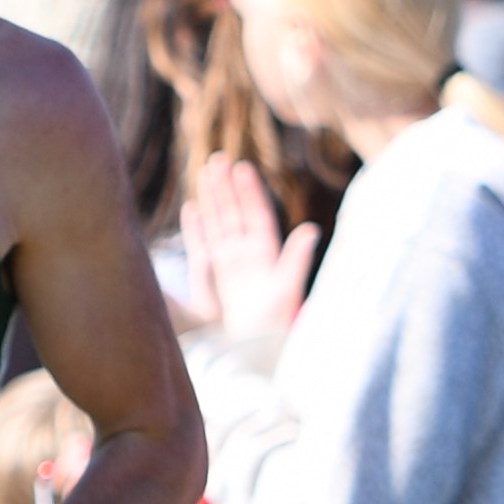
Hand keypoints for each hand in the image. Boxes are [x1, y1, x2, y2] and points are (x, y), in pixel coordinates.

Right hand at [183, 153, 320, 342]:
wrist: (255, 345)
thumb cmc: (276, 320)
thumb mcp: (289, 286)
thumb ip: (296, 256)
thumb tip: (311, 229)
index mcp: (267, 252)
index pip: (257, 214)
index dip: (250, 191)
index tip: (243, 168)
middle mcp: (247, 253)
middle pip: (234, 212)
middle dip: (226, 187)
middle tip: (219, 158)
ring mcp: (228, 262)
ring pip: (218, 223)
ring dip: (212, 199)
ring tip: (206, 173)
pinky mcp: (212, 275)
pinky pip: (202, 245)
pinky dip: (196, 228)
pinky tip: (192, 208)